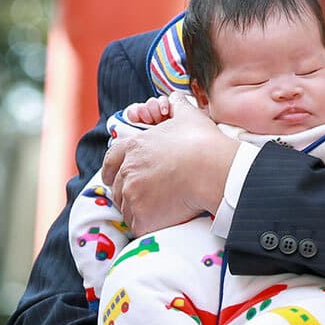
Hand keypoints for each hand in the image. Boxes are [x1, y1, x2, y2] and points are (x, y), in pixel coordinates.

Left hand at [103, 98, 235, 233]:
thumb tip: (175, 98)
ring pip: (126, 208)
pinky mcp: (142, 217)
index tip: (113, 177)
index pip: (110, 160)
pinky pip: (138, 226)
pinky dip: (147, 226)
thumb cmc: (203, 143)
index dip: (111, 170)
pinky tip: (160, 222)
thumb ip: (177, 105)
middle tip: (143, 197)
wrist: (213, 171)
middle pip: (117, 187)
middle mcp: (128, 171)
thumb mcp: (188, 116)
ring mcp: (133, 195)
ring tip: (157, 210)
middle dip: (127, 192)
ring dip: (137, 210)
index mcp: (134, 147)